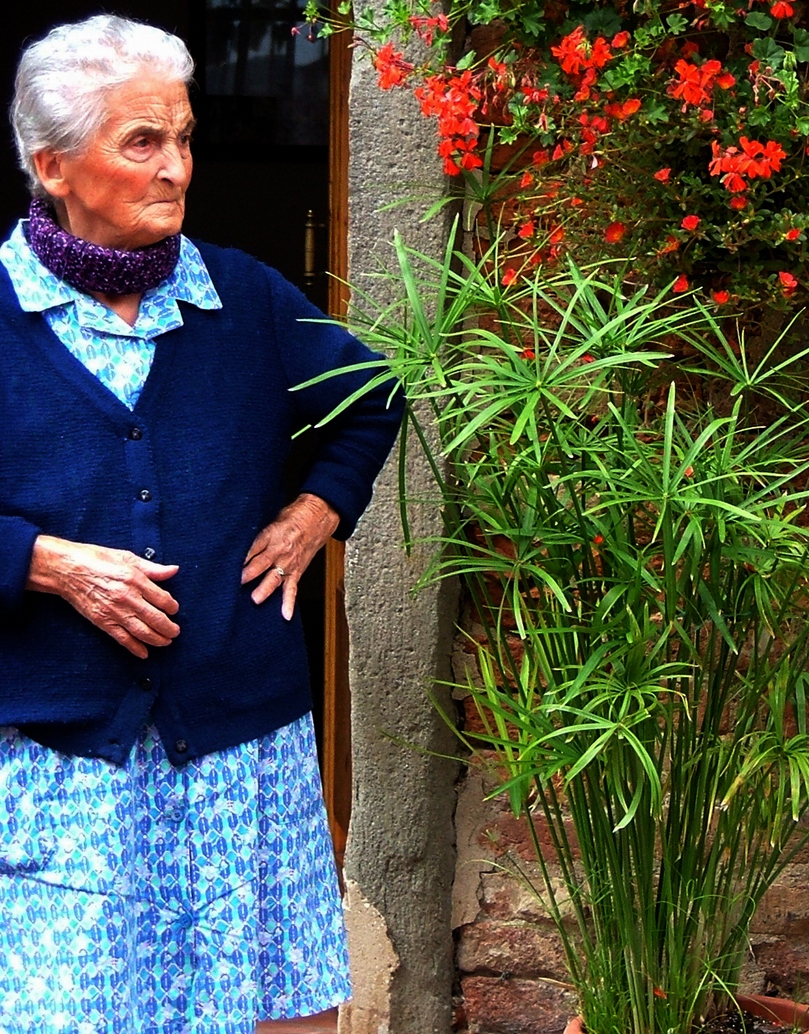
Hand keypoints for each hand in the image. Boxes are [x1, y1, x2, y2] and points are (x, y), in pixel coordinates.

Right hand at [26, 535, 179, 658]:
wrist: (67, 570)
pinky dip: (135, 648)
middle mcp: (127, 598)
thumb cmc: (96, 559)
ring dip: (158, 640)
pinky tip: (144, 653)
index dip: (172, 607)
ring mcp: (115, 612)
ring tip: (166, 642)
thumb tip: (174, 570)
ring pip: (142, 632)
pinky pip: (122, 639)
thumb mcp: (127, 557)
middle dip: (169, 628)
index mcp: (135, 580)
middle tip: (175, 632)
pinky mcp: (102, 622)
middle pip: (156, 618)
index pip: (163, 599)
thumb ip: (152, 568)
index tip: (174, 610)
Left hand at [241, 493, 338, 619]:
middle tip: (237, 583)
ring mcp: (289, 561)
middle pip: (261, 563)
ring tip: (255, 599)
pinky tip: (285, 614)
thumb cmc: (294, 516)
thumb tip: (239, 546)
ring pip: (275, 577)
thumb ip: (258, 535)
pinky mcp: (297, 570)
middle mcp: (280, 549)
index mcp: (271, 533)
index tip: (227, 566)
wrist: (319, 515)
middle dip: (248, 573)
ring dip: (265, 589)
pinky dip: (289, 602)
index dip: (241, 557)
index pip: (253, 547)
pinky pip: (292, 588)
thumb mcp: (273, 519)